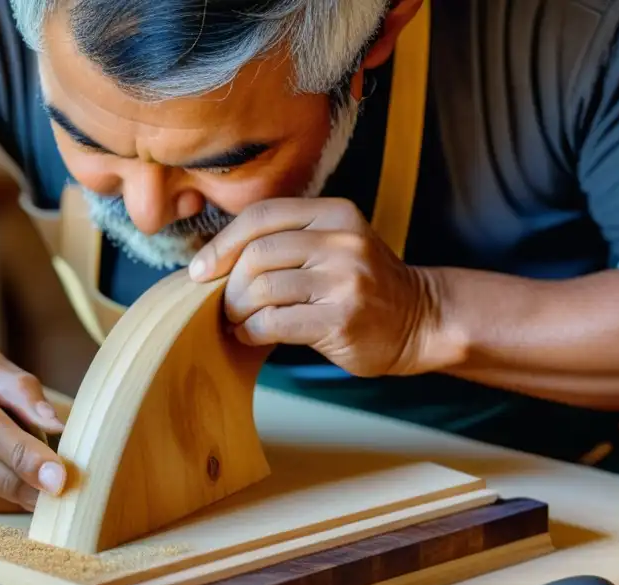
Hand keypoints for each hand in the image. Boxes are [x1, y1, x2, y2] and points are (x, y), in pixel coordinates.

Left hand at [188, 198, 442, 376]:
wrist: (419, 320)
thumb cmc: (360, 285)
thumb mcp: (332, 244)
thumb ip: (285, 241)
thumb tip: (213, 259)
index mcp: (335, 214)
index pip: (262, 216)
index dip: (222, 243)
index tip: (199, 270)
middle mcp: (341, 241)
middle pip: (256, 253)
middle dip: (228, 283)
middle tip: (224, 303)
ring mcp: (344, 280)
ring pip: (262, 289)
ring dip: (236, 310)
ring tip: (237, 320)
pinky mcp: (341, 319)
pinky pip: (274, 323)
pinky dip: (251, 331)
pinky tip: (251, 335)